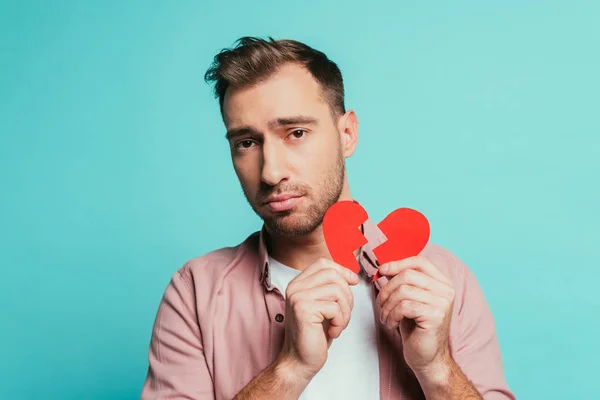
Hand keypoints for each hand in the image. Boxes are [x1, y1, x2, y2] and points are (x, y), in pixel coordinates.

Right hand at [276, 258, 358, 381]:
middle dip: (347, 295)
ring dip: (345, 311)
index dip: (342, 270)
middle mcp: (295, 287)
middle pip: (332, 275)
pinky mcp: (304, 310)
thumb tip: (351, 276)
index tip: (353, 282)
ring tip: (338, 325)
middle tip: (344, 314)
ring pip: (337, 291)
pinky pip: (335, 307)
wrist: (300, 361)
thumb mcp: (323, 306)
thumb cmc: (314, 335)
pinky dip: (340, 322)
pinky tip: (332, 332)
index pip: (323, 264)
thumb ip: (329, 288)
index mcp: (298, 283)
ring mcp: (298, 297)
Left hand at [376, 255, 454, 372]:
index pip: (419, 262)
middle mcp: (446, 290)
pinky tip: (391, 324)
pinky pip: (404, 306)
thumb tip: (383, 268)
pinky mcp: (436, 316)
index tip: (381, 270)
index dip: (397, 263)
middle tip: (380, 303)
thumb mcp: (409, 300)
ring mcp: (442, 303)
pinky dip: (391, 315)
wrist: (427, 357)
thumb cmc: (416, 329)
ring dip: (387, 304)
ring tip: (385, 316)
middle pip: (408, 275)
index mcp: (442, 283)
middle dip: (387, 288)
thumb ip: (402, 283)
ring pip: (403, 291)